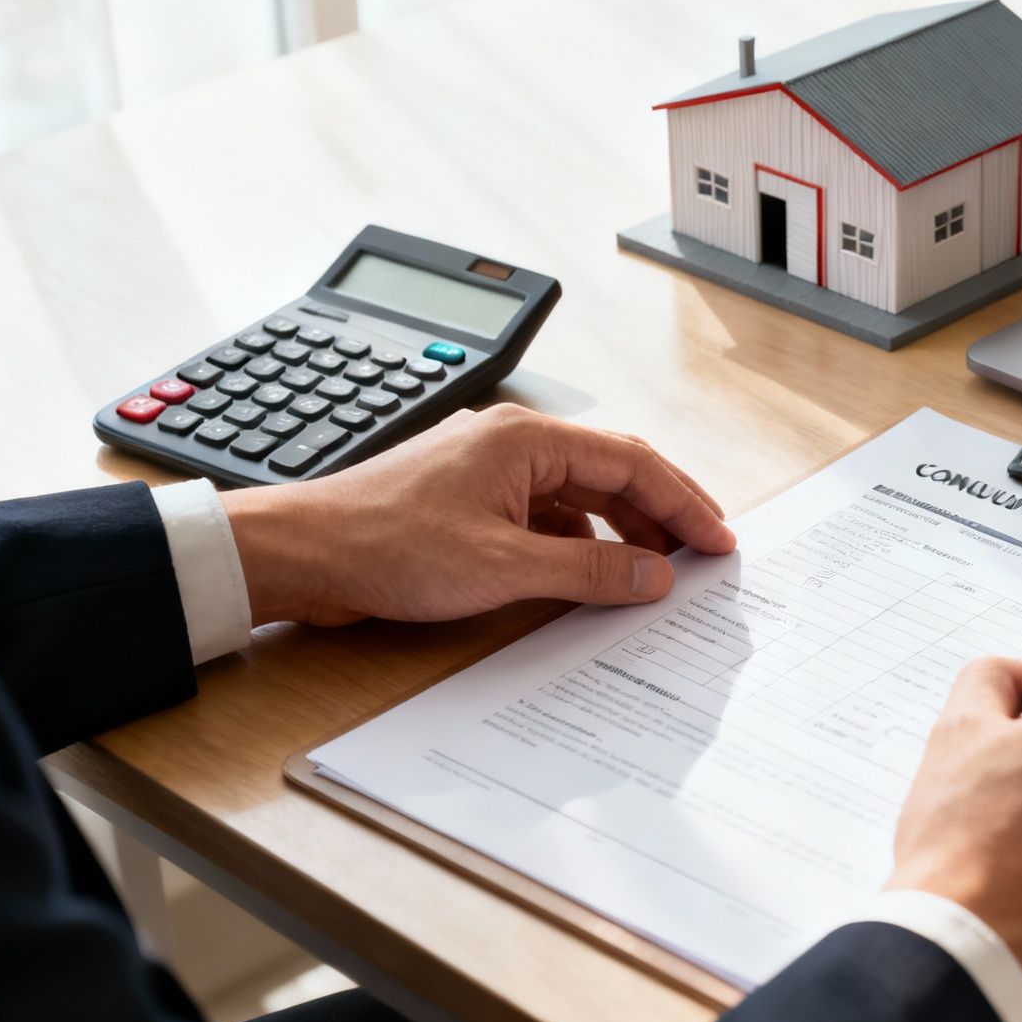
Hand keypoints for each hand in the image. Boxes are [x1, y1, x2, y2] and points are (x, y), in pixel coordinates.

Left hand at [220, 403, 736, 625]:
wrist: (302, 553)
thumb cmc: (385, 543)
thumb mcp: (504, 566)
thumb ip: (590, 574)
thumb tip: (655, 576)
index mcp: (530, 439)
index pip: (634, 462)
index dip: (685, 503)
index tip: (719, 540)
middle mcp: (515, 445)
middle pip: (613, 475)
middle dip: (662, 516)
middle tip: (703, 557)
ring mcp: (491, 474)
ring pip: (581, 500)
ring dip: (621, 536)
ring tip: (654, 575)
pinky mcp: (471, 506)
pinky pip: (546, 520)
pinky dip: (578, 549)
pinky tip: (589, 581)